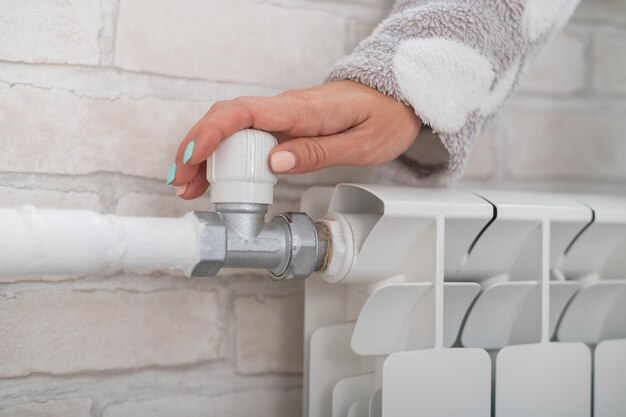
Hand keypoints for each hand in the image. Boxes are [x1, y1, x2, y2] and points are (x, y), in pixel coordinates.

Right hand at [168, 80, 421, 198]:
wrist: (396, 98)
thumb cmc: (383, 117)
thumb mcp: (361, 144)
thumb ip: (317, 152)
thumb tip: (273, 163)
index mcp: (303, 110)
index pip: (245, 112)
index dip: (213, 133)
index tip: (194, 158)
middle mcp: (286, 108)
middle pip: (227, 120)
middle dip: (197, 149)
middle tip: (183, 183)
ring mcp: (282, 115)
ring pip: (231, 129)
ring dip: (205, 155)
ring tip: (190, 186)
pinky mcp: (284, 125)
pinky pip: (246, 136)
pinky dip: (225, 156)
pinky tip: (216, 176)